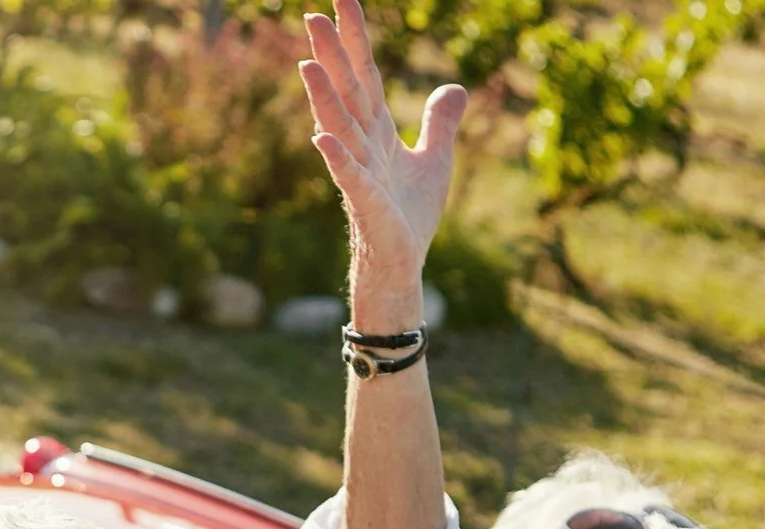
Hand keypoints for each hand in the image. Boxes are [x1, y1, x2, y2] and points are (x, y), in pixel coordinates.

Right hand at [299, 0, 466, 279]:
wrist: (400, 266)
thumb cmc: (408, 217)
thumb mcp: (435, 160)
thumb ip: (440, 122)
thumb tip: (455, 87)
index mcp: (378, 131)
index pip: (365, 76)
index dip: (356, 39)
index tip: (342, 1)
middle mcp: (363, 146)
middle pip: (347, 92)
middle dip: (332, 55)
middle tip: (312, 15)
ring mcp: (361, 174)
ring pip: (341, 129)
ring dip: (324, 98)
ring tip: (309, 65)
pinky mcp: (368, 205)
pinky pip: (351, 179)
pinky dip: (338, 159)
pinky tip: (323, 139)